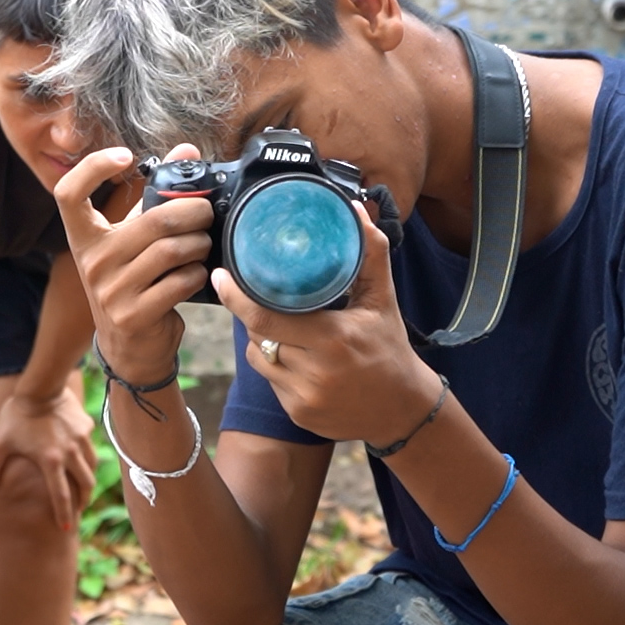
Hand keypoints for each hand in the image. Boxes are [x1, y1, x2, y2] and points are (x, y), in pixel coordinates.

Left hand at [0, 389, 97, 529]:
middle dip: (83, 500)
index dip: (64, 515)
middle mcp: (71, 454)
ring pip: (92, 466)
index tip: (67, 529)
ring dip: (88, 479)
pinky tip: (80, 454)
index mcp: (51, 462)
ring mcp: (81, 439)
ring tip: (83, 486)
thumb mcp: (0, 442)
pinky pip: (89, 445)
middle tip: (79, 508)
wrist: (40, 387)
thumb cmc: (16, 416)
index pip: (61, 496)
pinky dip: (86, 455)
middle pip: (85, 484)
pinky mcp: (86, 426)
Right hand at [53, 144, 213, 383]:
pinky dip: (197, 274)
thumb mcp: (135, 238)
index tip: (125, 156)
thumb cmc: (136, 280)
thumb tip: (188, 150)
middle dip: (193, 212)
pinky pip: (179, 282)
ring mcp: (109, 291)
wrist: (130, 347)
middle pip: (153, 221)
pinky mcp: (132, 316)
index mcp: (84, 237)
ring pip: (171, 251)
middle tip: (207, 213)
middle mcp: (91, 262)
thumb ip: (156, 194)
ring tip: (204, 244)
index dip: (92, 167)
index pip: (68, 193)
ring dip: (199, 244)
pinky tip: (197, 274)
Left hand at [216, 201, 441, 446]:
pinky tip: (299, 358)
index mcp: (333, 340)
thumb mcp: (383, 299)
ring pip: (259, 359)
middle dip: (252, 314)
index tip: (221, 277)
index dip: (238, 298)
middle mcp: (315, 373)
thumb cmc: (390, 347)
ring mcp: (303, 398)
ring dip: (263, 340)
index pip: (267, 318)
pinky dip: (277, 365)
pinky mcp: (298, 414)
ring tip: (287, 327)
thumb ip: (370, 253)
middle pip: (257, 336)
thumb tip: (355, 211)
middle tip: (257, 296)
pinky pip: (271, 381)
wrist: (403, 409)